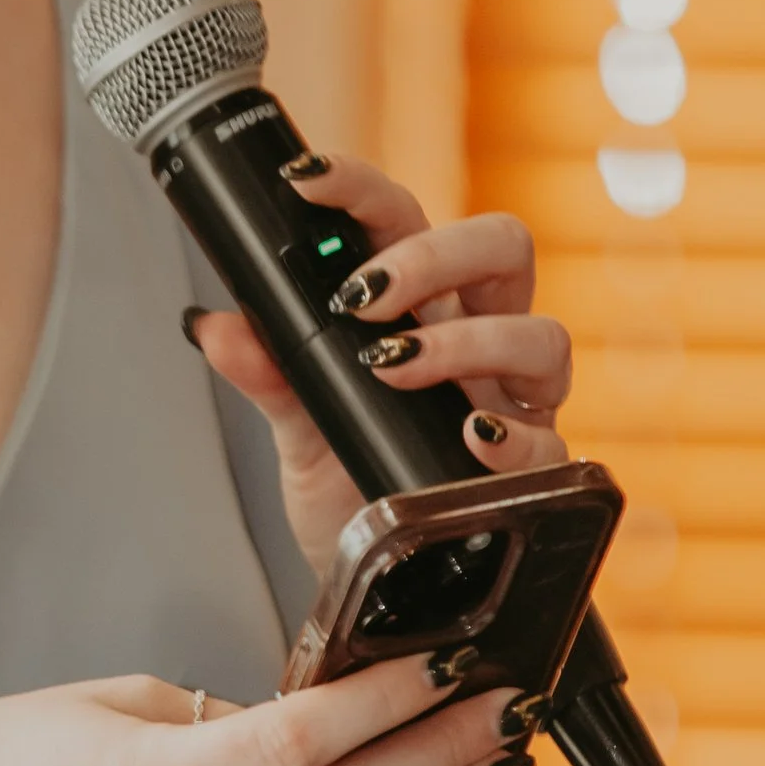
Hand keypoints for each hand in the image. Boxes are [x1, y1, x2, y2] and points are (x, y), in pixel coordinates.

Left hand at [185, 157, 574, 577]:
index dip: (362, 189)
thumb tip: (214, 327)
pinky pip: (550, 440)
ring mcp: (511, 400)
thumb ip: (264, 375)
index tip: (306, 182)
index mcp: (416, 307)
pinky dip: (511, 435)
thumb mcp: (294, 431)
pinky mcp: (532, 468)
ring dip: (469, 341)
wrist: (375, 584)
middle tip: (363, 297)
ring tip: (396, 367)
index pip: (404, 219)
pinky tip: (468, 439)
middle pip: (501, 246)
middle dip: (434, 255)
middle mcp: (474, 338)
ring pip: (543, 333)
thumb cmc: (346, 485)